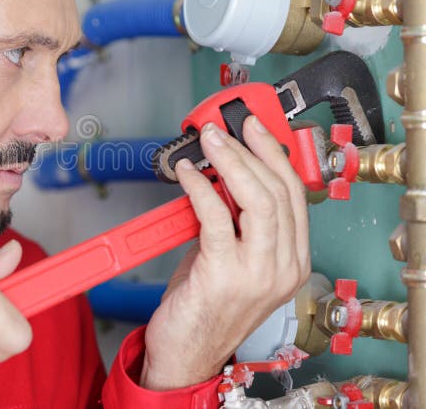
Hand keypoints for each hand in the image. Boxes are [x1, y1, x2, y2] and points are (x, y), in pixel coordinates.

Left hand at [140, 117, 309, 389]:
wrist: (186, 355)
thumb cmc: (205, 307)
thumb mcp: (230, 258)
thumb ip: (233, 221)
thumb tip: (220, 177)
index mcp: (292, 262)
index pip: (295, 195)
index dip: (275, 154)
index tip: (256, 128)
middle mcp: (283, 267)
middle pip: (279, 192)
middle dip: (251, 149)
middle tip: (225, 127)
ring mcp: (258, 273)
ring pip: (258, 200)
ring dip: (230, 161)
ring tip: (209, 139)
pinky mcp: (225, 275)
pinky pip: (216, 217)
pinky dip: (201, 187)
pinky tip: (188, 173)